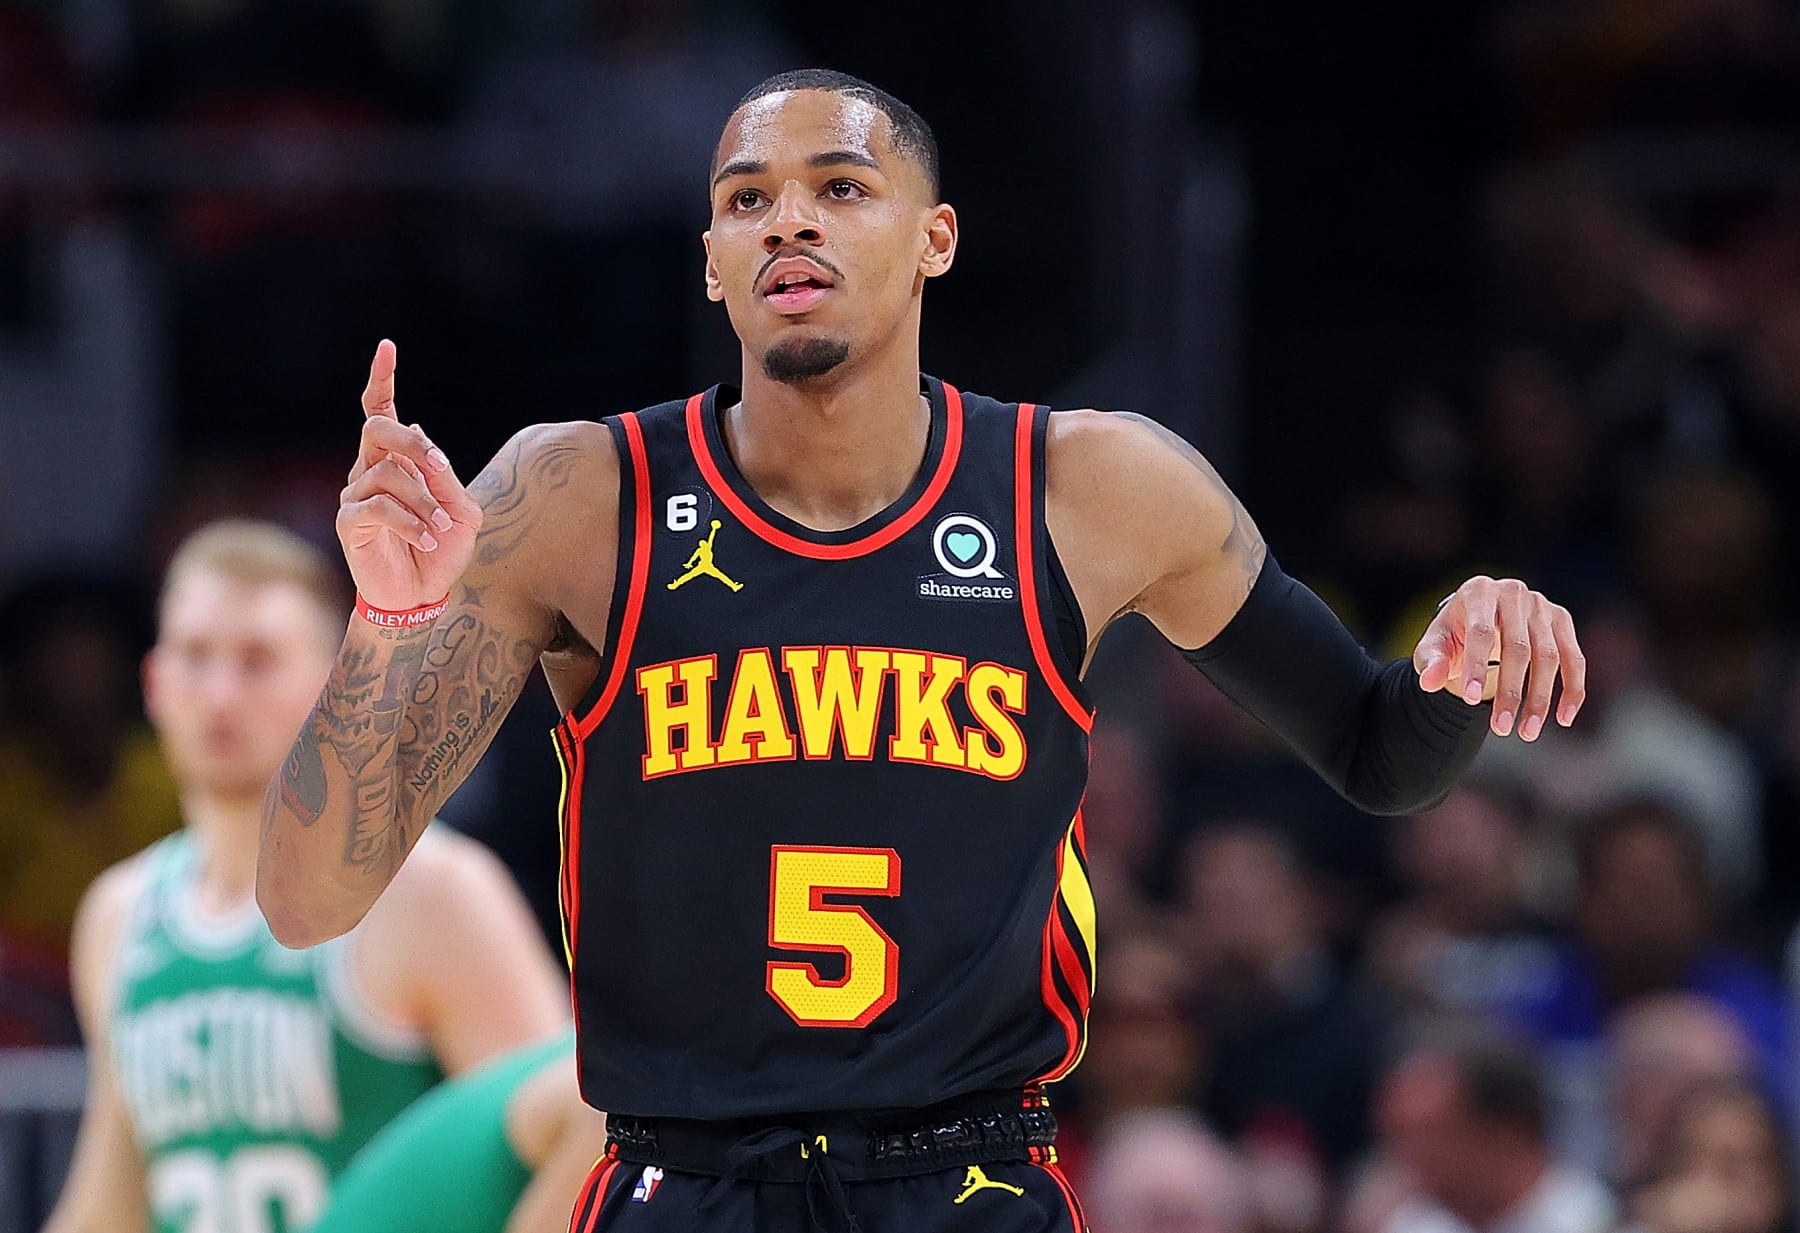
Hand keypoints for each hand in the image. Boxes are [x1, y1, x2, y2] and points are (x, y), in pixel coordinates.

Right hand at [337, 340, 482, 611]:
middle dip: (414, 444)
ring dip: (423, 501)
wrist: (421, 596)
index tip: (386, 346)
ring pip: (388, 474)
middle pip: (379, 428)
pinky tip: (425, 539)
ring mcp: (355, 494)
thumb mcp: (460, 511)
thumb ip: (443, 476)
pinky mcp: (348, 521)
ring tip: (437, 528)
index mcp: (396, 461)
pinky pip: (379, 507)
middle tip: (441, 470)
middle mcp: (370, 470)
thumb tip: (417, 428)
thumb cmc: (440, 552)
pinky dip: (410, 522)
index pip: (381, 411)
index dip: (382, 379)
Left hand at [1412, 576, 1585, 739]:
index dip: (1477, 667)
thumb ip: (1431, 663)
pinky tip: (1564, 718)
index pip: (1481, 632)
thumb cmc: (1454, 634)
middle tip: (1500, 729)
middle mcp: (1514, 593)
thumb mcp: (1434, 646)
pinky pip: (1573, 659)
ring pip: (1549, 657)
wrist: (1478, 618)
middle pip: (1518, 648)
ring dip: (1540, 699)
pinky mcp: (1561, 620)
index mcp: (1478, 592)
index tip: (1471, 700)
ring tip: (1527, 732)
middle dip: (1510, 693)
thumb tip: (1430, 683)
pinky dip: (1572, 690)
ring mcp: (1541, 606)